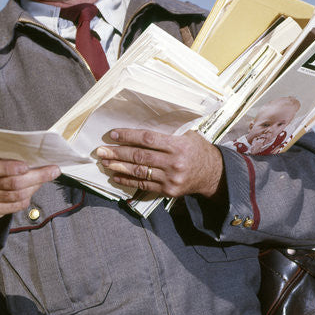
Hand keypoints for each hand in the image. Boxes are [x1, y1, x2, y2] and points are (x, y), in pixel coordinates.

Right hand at [0, 147, 59, 223]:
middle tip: (52, 170)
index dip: (8, 168)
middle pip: (8, 183)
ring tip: (47, 177)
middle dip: (35, 176)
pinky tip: (34, 189)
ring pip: (14, 195)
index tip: (27, 166)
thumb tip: (39, 154)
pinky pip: (12, 207)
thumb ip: (11, 150)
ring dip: (34, 186)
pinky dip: (26, 199)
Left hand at [94, 129, 223, 199]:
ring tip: (105, 162)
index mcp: (179, 145)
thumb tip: (141, 123)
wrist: (213, 174)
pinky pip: (144, 186)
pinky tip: (115, 177)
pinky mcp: (168, 191)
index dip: (129, 136)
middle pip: (140, 156)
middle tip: (101, 150)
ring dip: (119, 167)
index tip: (113, 134)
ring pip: (140, 172)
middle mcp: (175, 162)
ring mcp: (171, 179)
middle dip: (118, 153)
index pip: (148, 139)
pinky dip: (128, 182)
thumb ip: (169, 131)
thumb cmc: (197, 150)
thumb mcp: (188, 135)